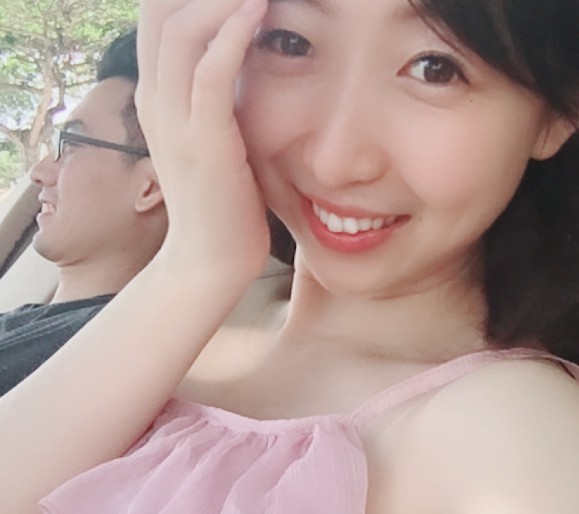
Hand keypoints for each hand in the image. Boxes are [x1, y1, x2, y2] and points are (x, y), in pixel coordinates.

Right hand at [136, 0, 270, 289]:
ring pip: (181, 33)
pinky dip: (232, 35)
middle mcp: (156, 102)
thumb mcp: (213, 141)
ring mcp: (175, 122)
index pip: (158, 22)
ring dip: (221, 0)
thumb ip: (217, 102)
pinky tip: (258, 11)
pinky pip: (210, 73)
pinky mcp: (204, 142)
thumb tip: (243, 67)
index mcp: (157, 100)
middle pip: (160, 13)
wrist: (211, 259)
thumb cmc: (222, 203)